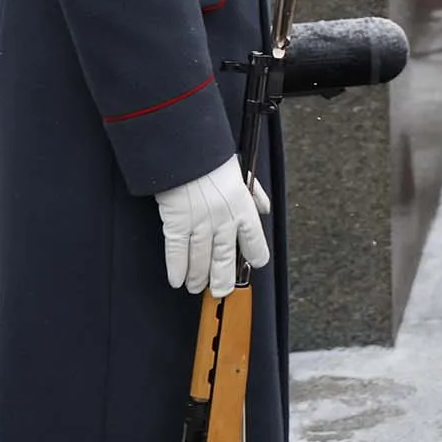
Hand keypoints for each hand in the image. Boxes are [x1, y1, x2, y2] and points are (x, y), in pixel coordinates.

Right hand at [154, 158, 270, 296]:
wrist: (187, 150)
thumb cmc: (212, 159)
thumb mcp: (241, 173)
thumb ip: (254, 194)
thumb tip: (265, 208)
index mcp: (242, 207)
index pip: (254, 239)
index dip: (255, 254)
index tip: (254, 265)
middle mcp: (223, 220)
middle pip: (225, 258)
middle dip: (222, 279)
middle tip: (221, 291)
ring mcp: (199, 224)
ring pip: (200, 260)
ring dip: (198, 277)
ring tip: (197, 287)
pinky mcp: (176, 223)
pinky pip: (176, 252)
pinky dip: (177, 268)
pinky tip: (177, 280)